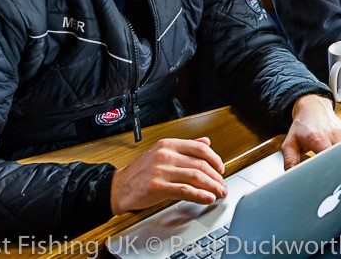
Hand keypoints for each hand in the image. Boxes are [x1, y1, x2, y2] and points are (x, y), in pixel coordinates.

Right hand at [110, 137, 226, 214]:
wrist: (117, 188)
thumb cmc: (140, 173)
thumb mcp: (161, 153)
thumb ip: (185, 148)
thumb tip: (206, 142)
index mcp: (167, 145)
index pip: (200, 149)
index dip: (215, 159)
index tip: (221, 169)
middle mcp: (165, 155)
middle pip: (200, 164)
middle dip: (216, 177)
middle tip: (222, 186)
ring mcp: (160, 170)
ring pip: (195, 177)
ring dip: (212, 187)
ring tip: (218, 193)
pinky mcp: (156, 186)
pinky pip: (185, 190)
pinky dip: (200, 195)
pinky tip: (207, 198)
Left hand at [281, 94, 340, 168]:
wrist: (313, 108)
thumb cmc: (302, 126)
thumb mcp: (290, 142)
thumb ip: (290, 160)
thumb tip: (291, 174)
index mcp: (318, 139)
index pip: (327, 159)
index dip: (326, 170)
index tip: (323, 176)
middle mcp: (333, 135)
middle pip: (340, 159)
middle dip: (335, 169)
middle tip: (328, 174)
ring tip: (333, 164)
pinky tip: (339, 156)